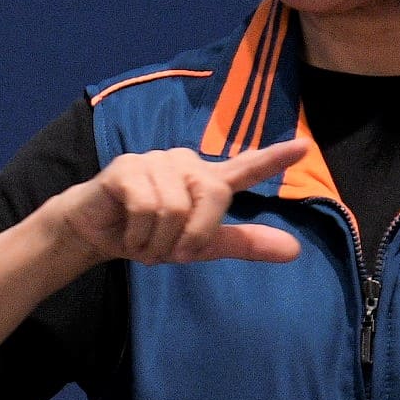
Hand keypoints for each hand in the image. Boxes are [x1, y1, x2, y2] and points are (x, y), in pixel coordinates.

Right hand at [53, 137, 306, 265]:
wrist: (95, 233)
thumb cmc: (149, 235)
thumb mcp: (200, 246)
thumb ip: (244, 243)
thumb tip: (295, 250)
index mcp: (206, 180)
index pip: (246, 168)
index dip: (274, 159)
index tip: (304, 147)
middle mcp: (186, 163)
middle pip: (214, 196)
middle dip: (192, 236)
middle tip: (168, 252)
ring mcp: (156, 160)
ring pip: (176, 209)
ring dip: (158, 242)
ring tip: (143, 241)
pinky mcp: (128, 167)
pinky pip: (148, 208)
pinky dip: (139, 234)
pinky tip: (128, 233)